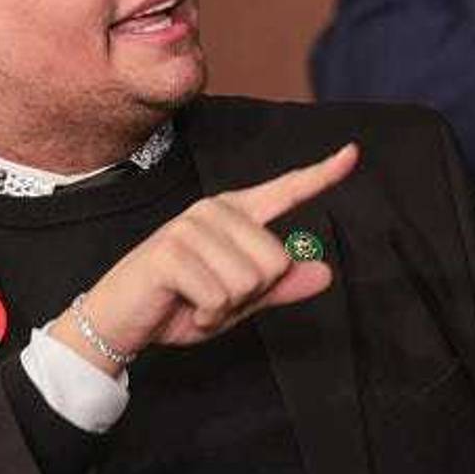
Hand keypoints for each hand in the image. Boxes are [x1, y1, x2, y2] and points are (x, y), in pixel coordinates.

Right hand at [49, 144, 357, 375]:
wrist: (121, 320)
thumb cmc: (178, 305)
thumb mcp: (238, 302)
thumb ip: (279, 288)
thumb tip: (325, 273)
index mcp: (235, 215)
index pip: (285, 191)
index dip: (322, 175)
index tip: (353, 153)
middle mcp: (215, 211)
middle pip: (274, 261)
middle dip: (250, 296)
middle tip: (212, 296)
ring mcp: (191, 226)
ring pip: (249, 281)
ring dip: (225, 308)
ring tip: (194, 300)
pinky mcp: (172, 250)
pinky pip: (220, 295)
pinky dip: (207, 315)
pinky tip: (183, 305)